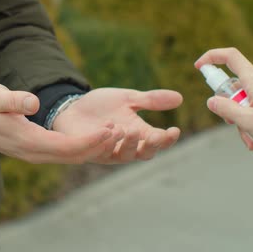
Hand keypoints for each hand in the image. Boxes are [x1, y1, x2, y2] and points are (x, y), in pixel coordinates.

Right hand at [0, 82, 113, 163]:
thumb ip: (13, 101)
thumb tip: (33, 104)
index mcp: (27, 141)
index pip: (66, 146)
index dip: (90, 140)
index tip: (110, 129)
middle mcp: (34, 152)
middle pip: (74, 156)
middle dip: (99, 145)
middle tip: (123, 132)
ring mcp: (35, 153)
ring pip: (71, 156)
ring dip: (94, 147)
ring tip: (117, 134)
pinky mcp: (37, 148)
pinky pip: (65, 153)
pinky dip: (84, 147)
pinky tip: (98, 137)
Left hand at [52, 88, 182, 163]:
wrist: (73, 107)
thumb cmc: (102, 107)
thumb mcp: (128, 98)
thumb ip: (150, 100)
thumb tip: (179, 98)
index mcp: (138, 135)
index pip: (158, 142)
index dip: (167, 140)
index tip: (175, 130)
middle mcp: (125, 148)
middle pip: (143, 154)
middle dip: (150, 146)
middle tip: (154, 135)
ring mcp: (106, 151)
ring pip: (122, 156)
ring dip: (128, 144)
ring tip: (129, 129)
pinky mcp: (87, 150)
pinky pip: (98, 151)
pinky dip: (104, 142)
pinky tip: (109, 130)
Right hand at [195, 48, 252, 155]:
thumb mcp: (248, 121)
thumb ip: (227, 110)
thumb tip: (211, 101)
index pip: (231, 57)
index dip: (212, 57)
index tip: (199, 67)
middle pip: (233, 93)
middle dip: (232, 115)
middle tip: (238, 127)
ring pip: (245, 110)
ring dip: (246, 130)